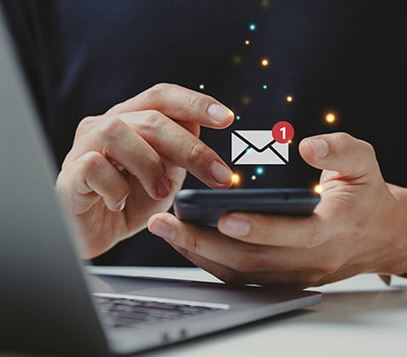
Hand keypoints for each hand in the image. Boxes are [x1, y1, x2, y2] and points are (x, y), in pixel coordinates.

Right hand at [56, 83, 233, 257]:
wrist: (95, 234)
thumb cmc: (130, 201)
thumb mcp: (164, 177)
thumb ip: (177, 153)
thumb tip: (197, 128)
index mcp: (131, 119)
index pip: (162, 97)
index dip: (195, 102)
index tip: (228, 119)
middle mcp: (105, 125)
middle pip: (151, 119)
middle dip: (191, 149)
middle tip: (220, 177)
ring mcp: (83, 147)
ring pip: (117, 132)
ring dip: (150, 165)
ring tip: (162, 193)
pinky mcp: (69, 173)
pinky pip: (94, 166)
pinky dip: (116, 188)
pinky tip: (121, 204)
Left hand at [148, 132, 406, 287]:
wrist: (382, 235)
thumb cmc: (368, 196)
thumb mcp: (364, 163)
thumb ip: (339, 150)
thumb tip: (307, 145)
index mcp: (332, 231)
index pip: (294, 236)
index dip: (260, 228)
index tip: (225, 216)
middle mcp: (310, 261)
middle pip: (253, 261)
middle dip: (205, 244)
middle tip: (166, 224)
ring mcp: (295, 274)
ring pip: (242, 272)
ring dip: (200, 253)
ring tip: (166, 231)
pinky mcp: (283, 277)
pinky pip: (243, 275)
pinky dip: (212, 261)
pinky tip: (187, 242)